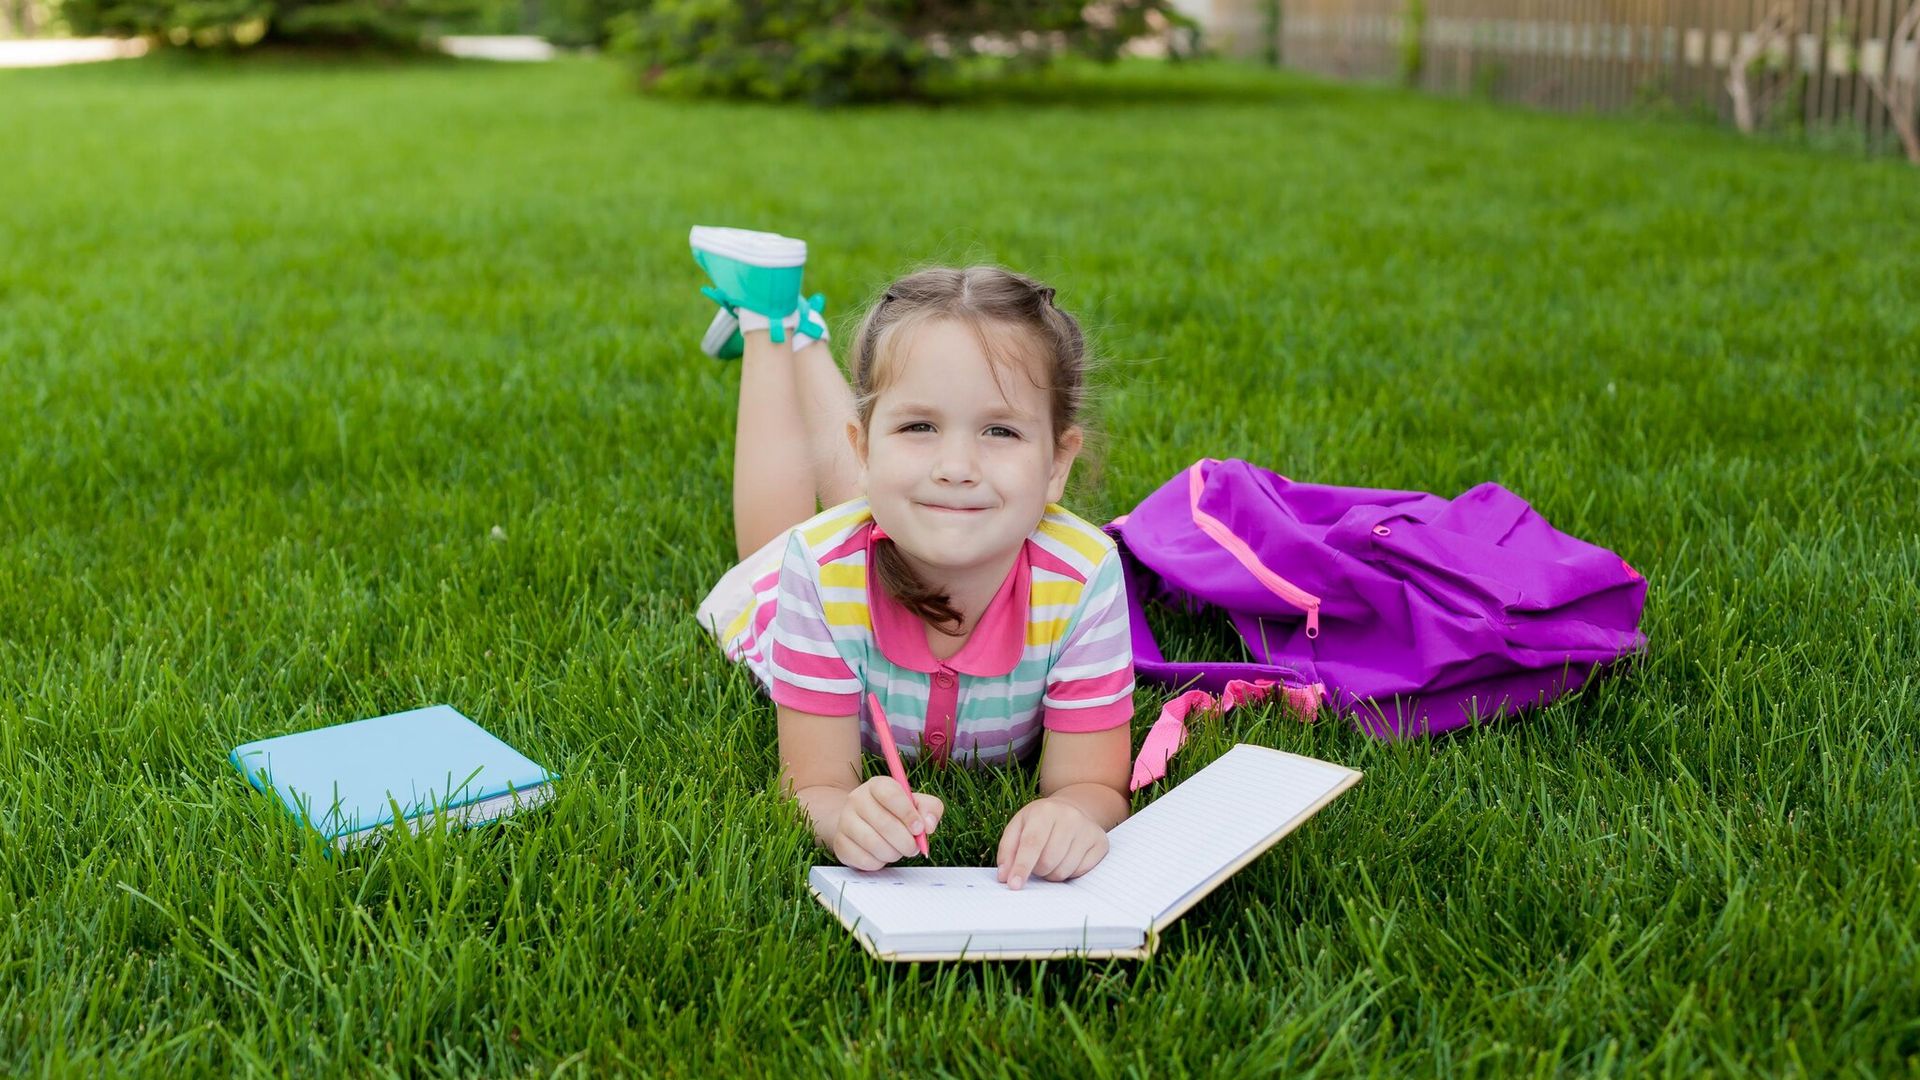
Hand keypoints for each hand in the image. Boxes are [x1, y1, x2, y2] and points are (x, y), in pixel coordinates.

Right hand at [830, 776, 944, 871]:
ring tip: (898, 850)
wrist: (860, 822)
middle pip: (884, 823)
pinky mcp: (840, 843)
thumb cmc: (894, 813)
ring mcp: (845, 821)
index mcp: (877, 785)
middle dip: (905, 841)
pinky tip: (882, 856)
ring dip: (893, 853)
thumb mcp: (916, 804)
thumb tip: (928, 824)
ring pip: (874, 844)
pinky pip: (865, 859)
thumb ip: (930, 809)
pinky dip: (879, 863)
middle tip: (914, 847)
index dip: (908, 814)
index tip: (919, 829)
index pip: (891, 795)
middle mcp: (857, 799)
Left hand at [995, 797, 1108, 889]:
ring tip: (1051, 860)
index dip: (1022, 866)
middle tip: (1036, 864)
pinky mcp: (1101, 843)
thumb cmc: (1039, 824)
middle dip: (1038, 870)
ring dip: (1052, 874)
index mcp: (1045, 811)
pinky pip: (1081, 872)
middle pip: (1048, 860)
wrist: (1071, 811)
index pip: (1032, 843)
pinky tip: (1066, 860)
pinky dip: (1069, 873)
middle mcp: (1069, 817)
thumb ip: (1007, 851)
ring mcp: (1088, 830)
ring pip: (1064, 869)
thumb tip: (1004, 877)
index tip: (1014, 885)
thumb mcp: (1018, 828)